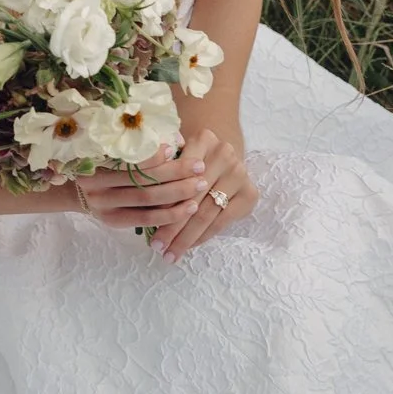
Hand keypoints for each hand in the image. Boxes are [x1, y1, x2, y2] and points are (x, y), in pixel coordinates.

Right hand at [73, 143, 211, 233]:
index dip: (154, 154)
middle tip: (200, 167)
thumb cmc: (105, 166)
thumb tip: (177, 139)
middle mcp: (95, 184)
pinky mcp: (113, 222)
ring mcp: (103, 206)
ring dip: (177, 193)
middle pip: (142, 179)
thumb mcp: (114, 152)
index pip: (130, 157)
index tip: (176, 147)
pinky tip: (188, 209)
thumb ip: (141, 147)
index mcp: (94, 160)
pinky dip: (169, 214)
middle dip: (175, 173)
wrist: (80, 193)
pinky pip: (146, 218)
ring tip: (200, 186)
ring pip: (146, 199)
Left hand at [145, 126, 257, 262]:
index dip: (161, 201)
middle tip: (157, 247)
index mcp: (203, 140)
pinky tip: (190, 246)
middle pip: (192, 198)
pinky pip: (222, 221)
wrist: (222, 153)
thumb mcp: (175, 156)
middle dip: (172, 227)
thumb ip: (161, 170)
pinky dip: (204, 236)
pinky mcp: (250, 193)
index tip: (144, 222)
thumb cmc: (191, 158)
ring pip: (207, 213)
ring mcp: (240, 173)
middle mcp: (225, 154)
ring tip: (170, 253)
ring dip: (187, 237)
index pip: (179, 177)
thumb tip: (142, 202)